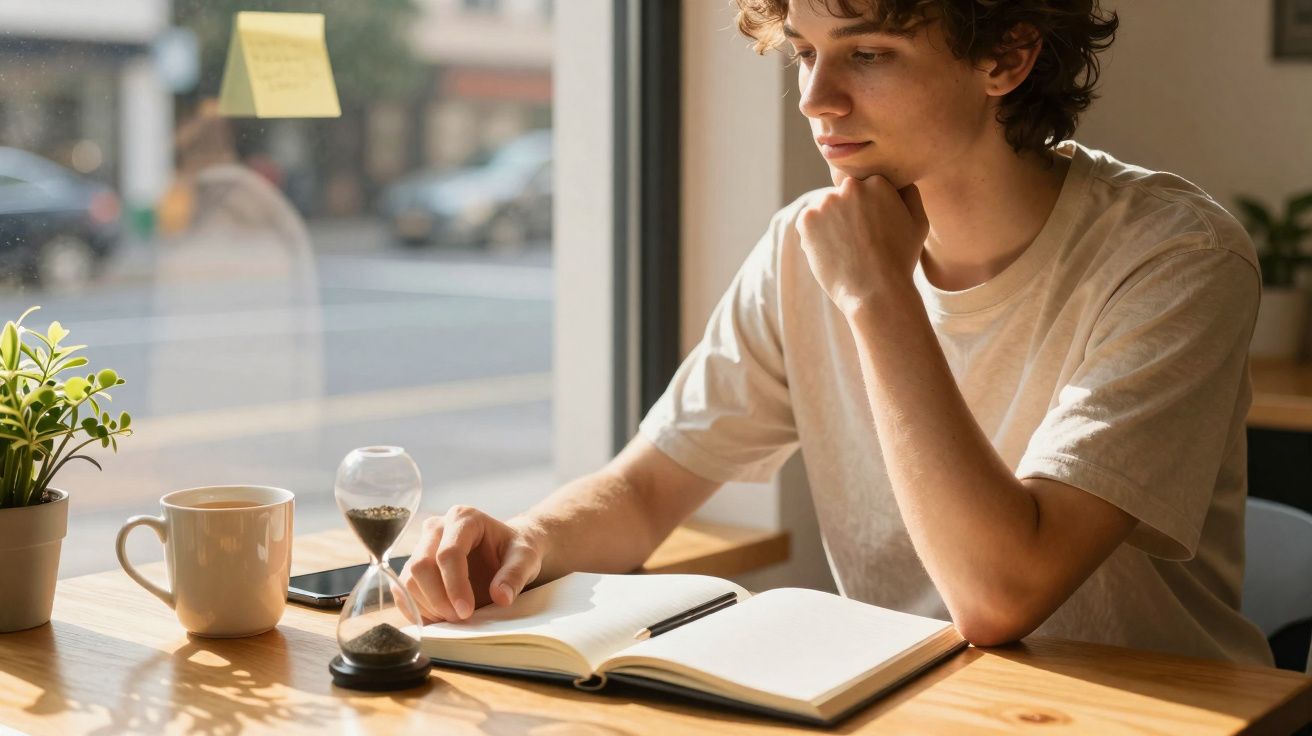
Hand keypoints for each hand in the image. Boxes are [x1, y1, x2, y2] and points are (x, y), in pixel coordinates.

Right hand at [399, 505, 543, 622]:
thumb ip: (515, 574)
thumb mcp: (525, 558)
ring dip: (428, 607)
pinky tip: (440, 617)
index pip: (448, 553)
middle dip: (439, 599)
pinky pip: (403, 592)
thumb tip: (501, 597)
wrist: (504, 551)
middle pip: (421, 566)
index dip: (454, 585)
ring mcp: (421, 546)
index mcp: (463, 518)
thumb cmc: (514, 550)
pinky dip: (418, 610)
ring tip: (454, 618)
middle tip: (461, 618)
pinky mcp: (412, 567)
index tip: (466, 611)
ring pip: (408, 581)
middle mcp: (436, 527)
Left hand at [796, 168, 928, 315]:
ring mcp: (826, 202)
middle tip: (858, 242)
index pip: (864, 188)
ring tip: (846, 249)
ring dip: (830, 224)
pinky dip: (815, 237)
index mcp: (878, 181)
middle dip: (847, 214)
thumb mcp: (918, 223)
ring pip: (825, 209)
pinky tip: (832, 253)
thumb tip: (896, 178)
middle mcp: (851, 186)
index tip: (872, 231)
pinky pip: (808, 223)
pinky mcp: (806, 220)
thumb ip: (908, 193)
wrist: (876, 292)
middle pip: (843, 196)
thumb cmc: (900, 260)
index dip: (867, 211)